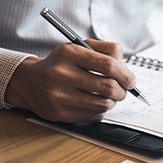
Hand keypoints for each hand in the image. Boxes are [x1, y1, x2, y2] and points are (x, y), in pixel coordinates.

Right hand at [5, 40, 136, 121]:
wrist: (30, 82)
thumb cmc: (62, 63)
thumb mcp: (80, 47)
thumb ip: (106, 50)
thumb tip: (126, 67)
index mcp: (69, 54)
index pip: (108, 64)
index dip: (126, 74)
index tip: (132, 80)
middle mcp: (61, 74)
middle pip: (108, 87)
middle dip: (123, 90)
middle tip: (124, 90)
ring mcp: (59, 96)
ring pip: (104, 104)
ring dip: (113, 101)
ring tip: (109, 95)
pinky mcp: (60, 114)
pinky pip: (94, 115)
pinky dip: (101, 110)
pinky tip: (94, 103)